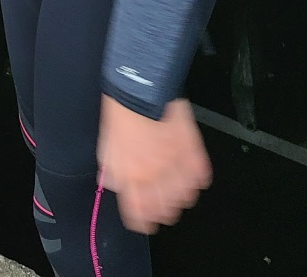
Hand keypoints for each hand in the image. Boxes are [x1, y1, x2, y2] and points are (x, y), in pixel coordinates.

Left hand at [97, 96, 210, 233]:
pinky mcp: (193, 152)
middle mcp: (155, 177)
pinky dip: (196, 179)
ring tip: (176, 186)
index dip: (142, 219)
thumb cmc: (122, 113)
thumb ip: (112, 171)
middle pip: (166, 211)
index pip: (139, 215)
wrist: (141, 86)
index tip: (144, 220)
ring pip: (185, 198)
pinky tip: (189, 172)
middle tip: (162, 200)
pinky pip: (199, 178)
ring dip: (180, 195)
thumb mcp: (107, 146)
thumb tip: (115, 186)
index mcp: (131, 178)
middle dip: (163, 209)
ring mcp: (176, 166)